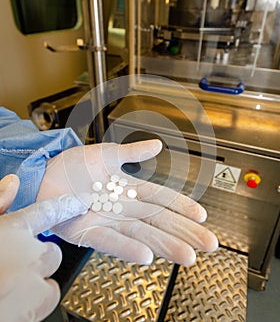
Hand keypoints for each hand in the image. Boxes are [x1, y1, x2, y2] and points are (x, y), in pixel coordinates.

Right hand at [0, 174, 90, 321]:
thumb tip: (12, 182)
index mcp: (11, 231)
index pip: (46, 212)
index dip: (66, 206)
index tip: (81, 203)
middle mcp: (28, 256)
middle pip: (52, 253)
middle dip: (37, 260)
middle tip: (13, 268)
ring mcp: (33, 285)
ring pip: (51, 281)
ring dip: (36, 286)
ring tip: (8, 289)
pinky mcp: (34, 311)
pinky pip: (45, 304)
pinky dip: (32, 307)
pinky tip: (10, 306)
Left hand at [37, 140, 217, 265]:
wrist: (45, 173)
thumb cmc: (76, 165)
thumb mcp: (108, 153)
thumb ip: (133, 152)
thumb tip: (158, 145)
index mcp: (129, 189)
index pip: (162, 198)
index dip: (182, 206)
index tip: (201, 215)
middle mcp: (122, 208)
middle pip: (158, 221)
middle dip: (184, 232)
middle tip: (209, 244)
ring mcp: (107, 220)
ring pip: (141, 234)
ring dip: (164, 245)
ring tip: (187, 255)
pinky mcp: (86, 230)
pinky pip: (110, 240)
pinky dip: (127, 248)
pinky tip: (147, 255)